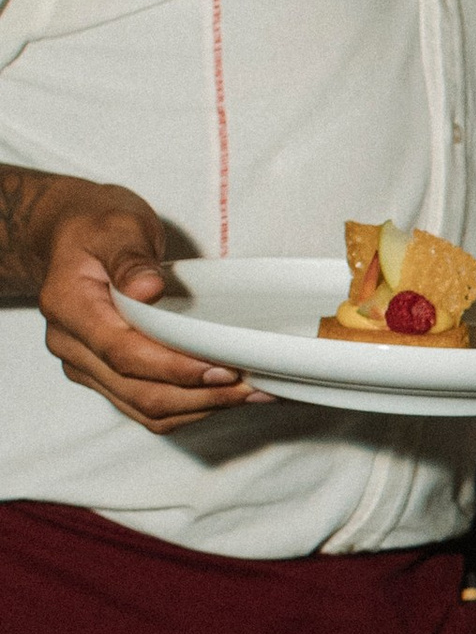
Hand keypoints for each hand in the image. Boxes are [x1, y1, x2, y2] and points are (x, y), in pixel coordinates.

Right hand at [28, 179, 266, 423]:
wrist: (68, 235)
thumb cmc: (95, 227)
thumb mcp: (117, 225)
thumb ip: (130, 257)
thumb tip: (146, 289)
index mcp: (70, 307)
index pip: (123, 354)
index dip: (174, 368)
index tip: (220, 367)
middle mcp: (71, 345)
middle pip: (136, 391)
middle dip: (198, 396)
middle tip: (249, 385)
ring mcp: (85, 365)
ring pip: (143, 408)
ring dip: (198, 407)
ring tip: (248, 393)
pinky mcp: (104, 375)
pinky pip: (144, 404)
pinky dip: (187, 405)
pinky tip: (222, 393)